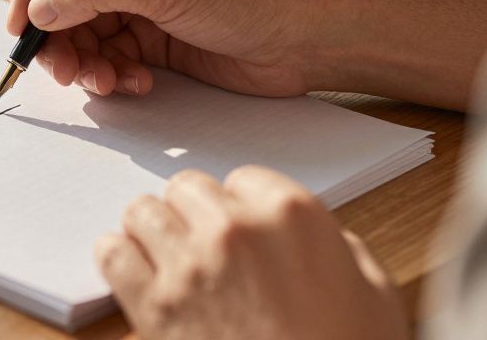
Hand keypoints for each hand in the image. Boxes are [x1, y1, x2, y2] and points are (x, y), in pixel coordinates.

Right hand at [6, 0, 343, 96]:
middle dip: (54, 33)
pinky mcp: (152, 38)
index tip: (23, 20)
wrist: (308, 37)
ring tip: (105, 81)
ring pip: (79, 31)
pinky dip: (111, 75)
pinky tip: (134, 83)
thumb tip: (39, 6)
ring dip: (83, 61)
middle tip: (60, 68)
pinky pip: (107, 57)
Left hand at [95, 167, 405, 339]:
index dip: (243, 209)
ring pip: (142, 211)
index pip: (242, 179)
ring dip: (154, 232)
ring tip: (169, 259)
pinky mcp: (152, 306)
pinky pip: (112, 253)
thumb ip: (341, 249)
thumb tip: (321, 239)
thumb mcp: (374, 295)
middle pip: (187, 189)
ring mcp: (188, 266)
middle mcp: (233, 230)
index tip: (246, 233)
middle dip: (195, 215)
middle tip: (207, 247)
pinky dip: (121, 261)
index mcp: (291, 215)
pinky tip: (137, 276)